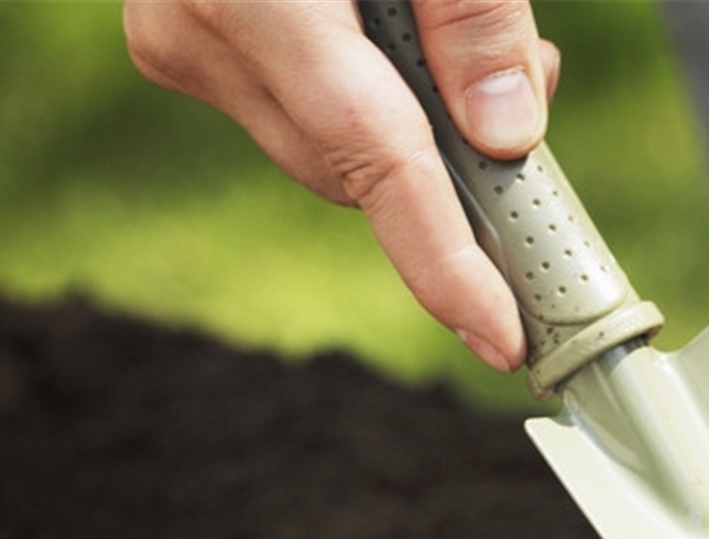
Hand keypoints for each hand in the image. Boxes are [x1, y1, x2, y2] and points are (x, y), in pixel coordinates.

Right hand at [125, 0, 557, 369]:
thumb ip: (478, 20)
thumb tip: (508, 138)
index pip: (373, 164)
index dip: (445, 263)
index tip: (500, 337)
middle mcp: (198, 34)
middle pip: (359, 166)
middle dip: (455, 162)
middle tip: (528, 94)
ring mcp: (180, 42)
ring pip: (332, 146)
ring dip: (415, 125)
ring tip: (461, 44)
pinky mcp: (186, 42)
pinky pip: (301, 109)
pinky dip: (367, 97)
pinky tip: (399, 43)